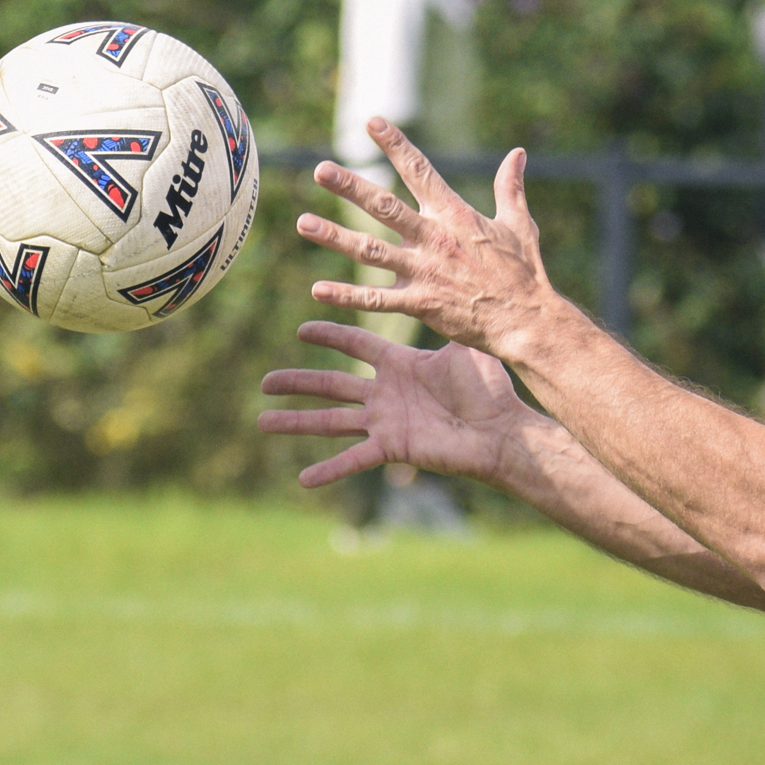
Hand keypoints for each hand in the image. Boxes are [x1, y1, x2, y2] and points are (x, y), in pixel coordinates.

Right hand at [259, 321, 546, 487]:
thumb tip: (447, 285)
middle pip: (330, 384)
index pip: (355, 345)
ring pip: (330, 421)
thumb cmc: (490, 390)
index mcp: (399, 364)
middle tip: (265, 381)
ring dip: (297, 421)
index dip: (329, 336)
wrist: (501, 432)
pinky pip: (354, 459)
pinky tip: (303, 479)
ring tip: (263, 421)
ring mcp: (385, 422)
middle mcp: (385, 393)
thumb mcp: (465, 347)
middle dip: (297, 382)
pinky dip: (329, 469)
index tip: (301, 330)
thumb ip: (447, 321)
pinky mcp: (392, 448)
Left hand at [298, 121, 560, 354]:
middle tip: (320, 170)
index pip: (420, 171)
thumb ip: (511, 187)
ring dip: (335, 237)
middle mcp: (434, 239)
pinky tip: (318, 290)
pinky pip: (376, 299)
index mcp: (455, 215)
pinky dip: (346, 296)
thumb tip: (518, 153)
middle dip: (351, 187)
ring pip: (370, 251)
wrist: (527, 321)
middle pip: (384, 207)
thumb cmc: (524, 272)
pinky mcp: (420, 304)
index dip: (396, 145)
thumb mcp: (519, 224)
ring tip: (303, 223)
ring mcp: (424, 272)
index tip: (371, 122)